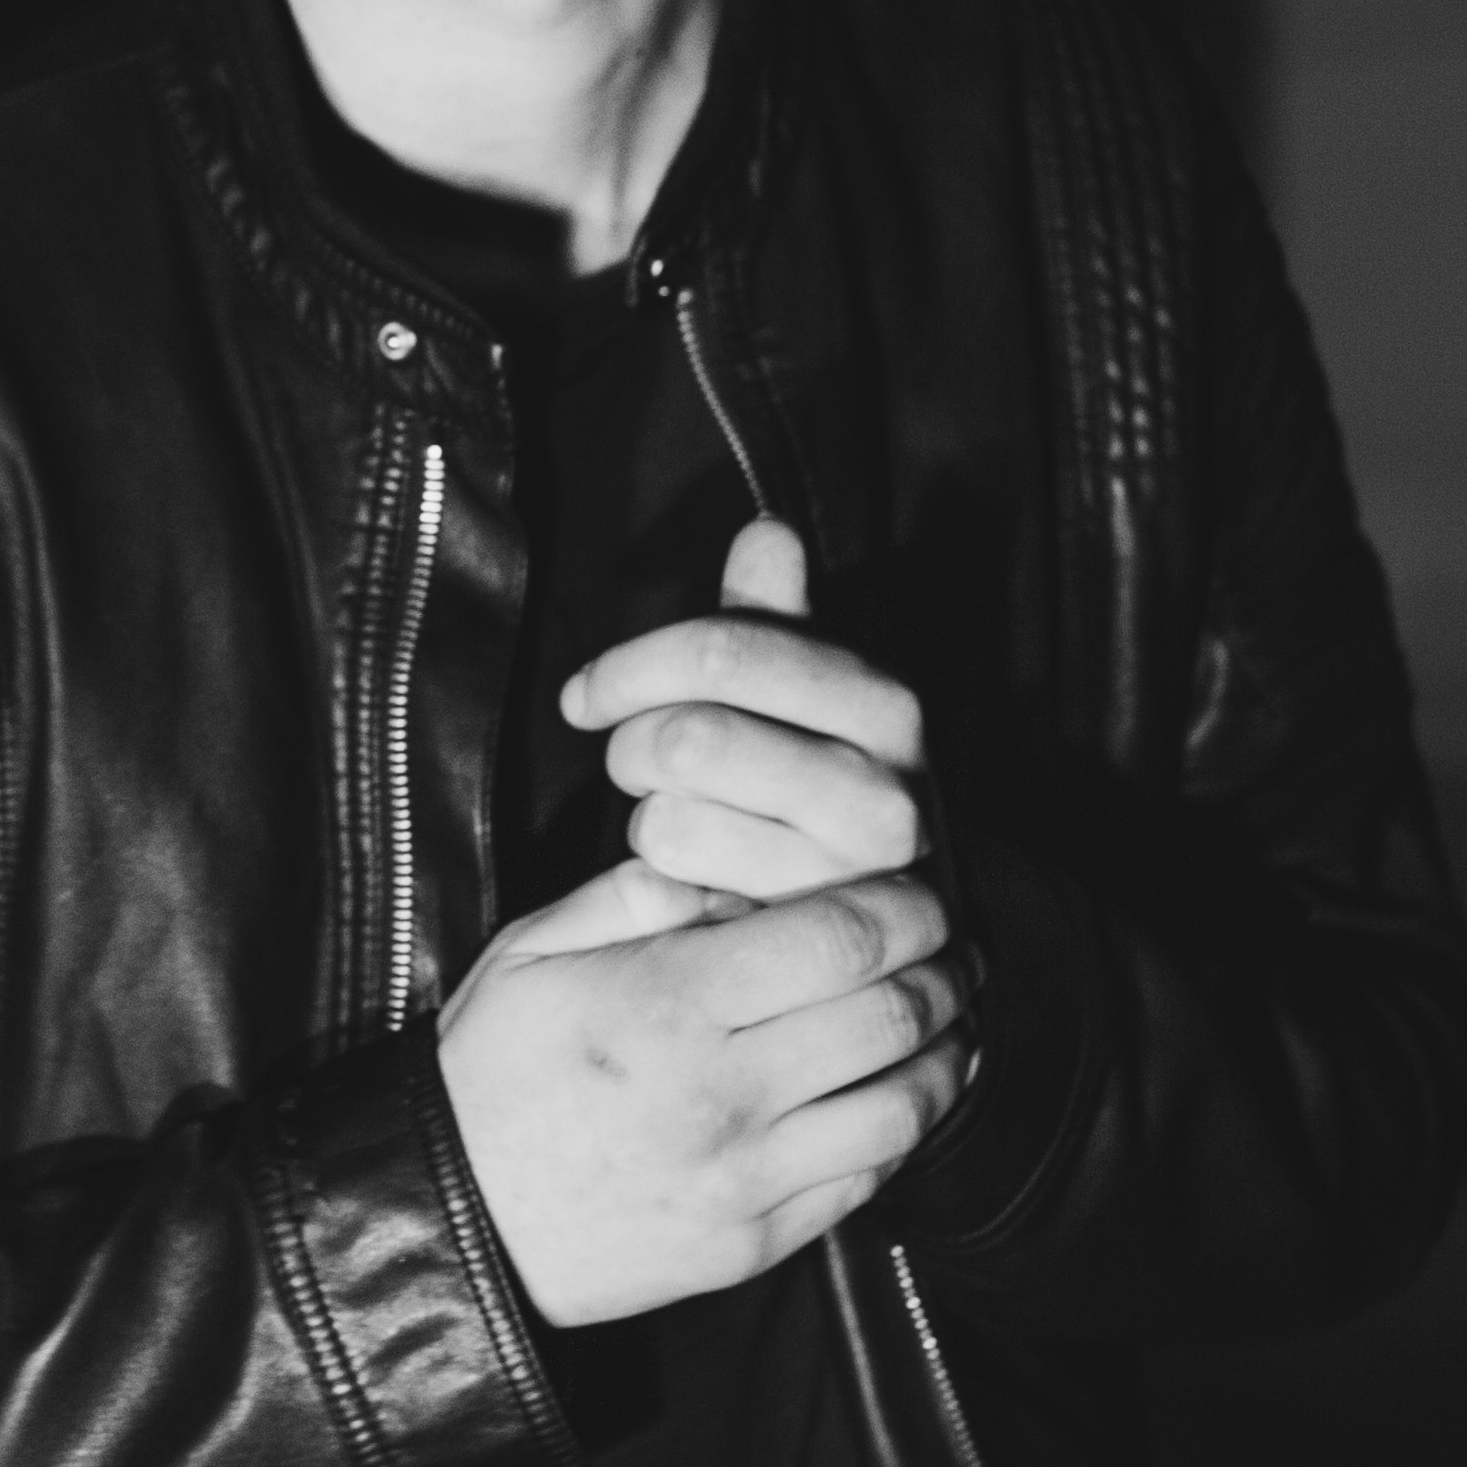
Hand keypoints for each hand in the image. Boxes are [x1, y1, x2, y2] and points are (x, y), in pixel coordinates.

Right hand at [432, 518, 970, 1329]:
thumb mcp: (533, 953)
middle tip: (947, 948)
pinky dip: (901, 1130)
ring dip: (942, 1055)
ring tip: (944, 1022)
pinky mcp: (754, 1241)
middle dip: (940, 970)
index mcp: (670, 1002)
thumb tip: (719, 856)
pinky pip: (867, 1179)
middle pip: (891, 1014)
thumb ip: (632, 895)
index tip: (915, 894)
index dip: (903, 906)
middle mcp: (724, 1091)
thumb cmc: (490, 1070)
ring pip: (902, 1106)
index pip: (841, 938)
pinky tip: (896, 1095)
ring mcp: (745, 1176)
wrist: (450, 1215)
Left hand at [561, 520, 927, 904]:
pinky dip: (658, 875)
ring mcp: (848, 875)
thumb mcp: (805, 692)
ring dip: (645, 816)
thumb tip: (767, 529)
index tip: (584, 694)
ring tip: (679, 814)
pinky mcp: (801, 937)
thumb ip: (774, 617)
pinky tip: (693, 868)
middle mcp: (882, 787)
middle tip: (640, 762)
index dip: (628, 667)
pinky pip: (676, 886)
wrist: (883, 912)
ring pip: (670, 819)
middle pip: (684, 739)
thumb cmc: (816, 777)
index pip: (723, 652)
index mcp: (881, 702)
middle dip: (632, 747)